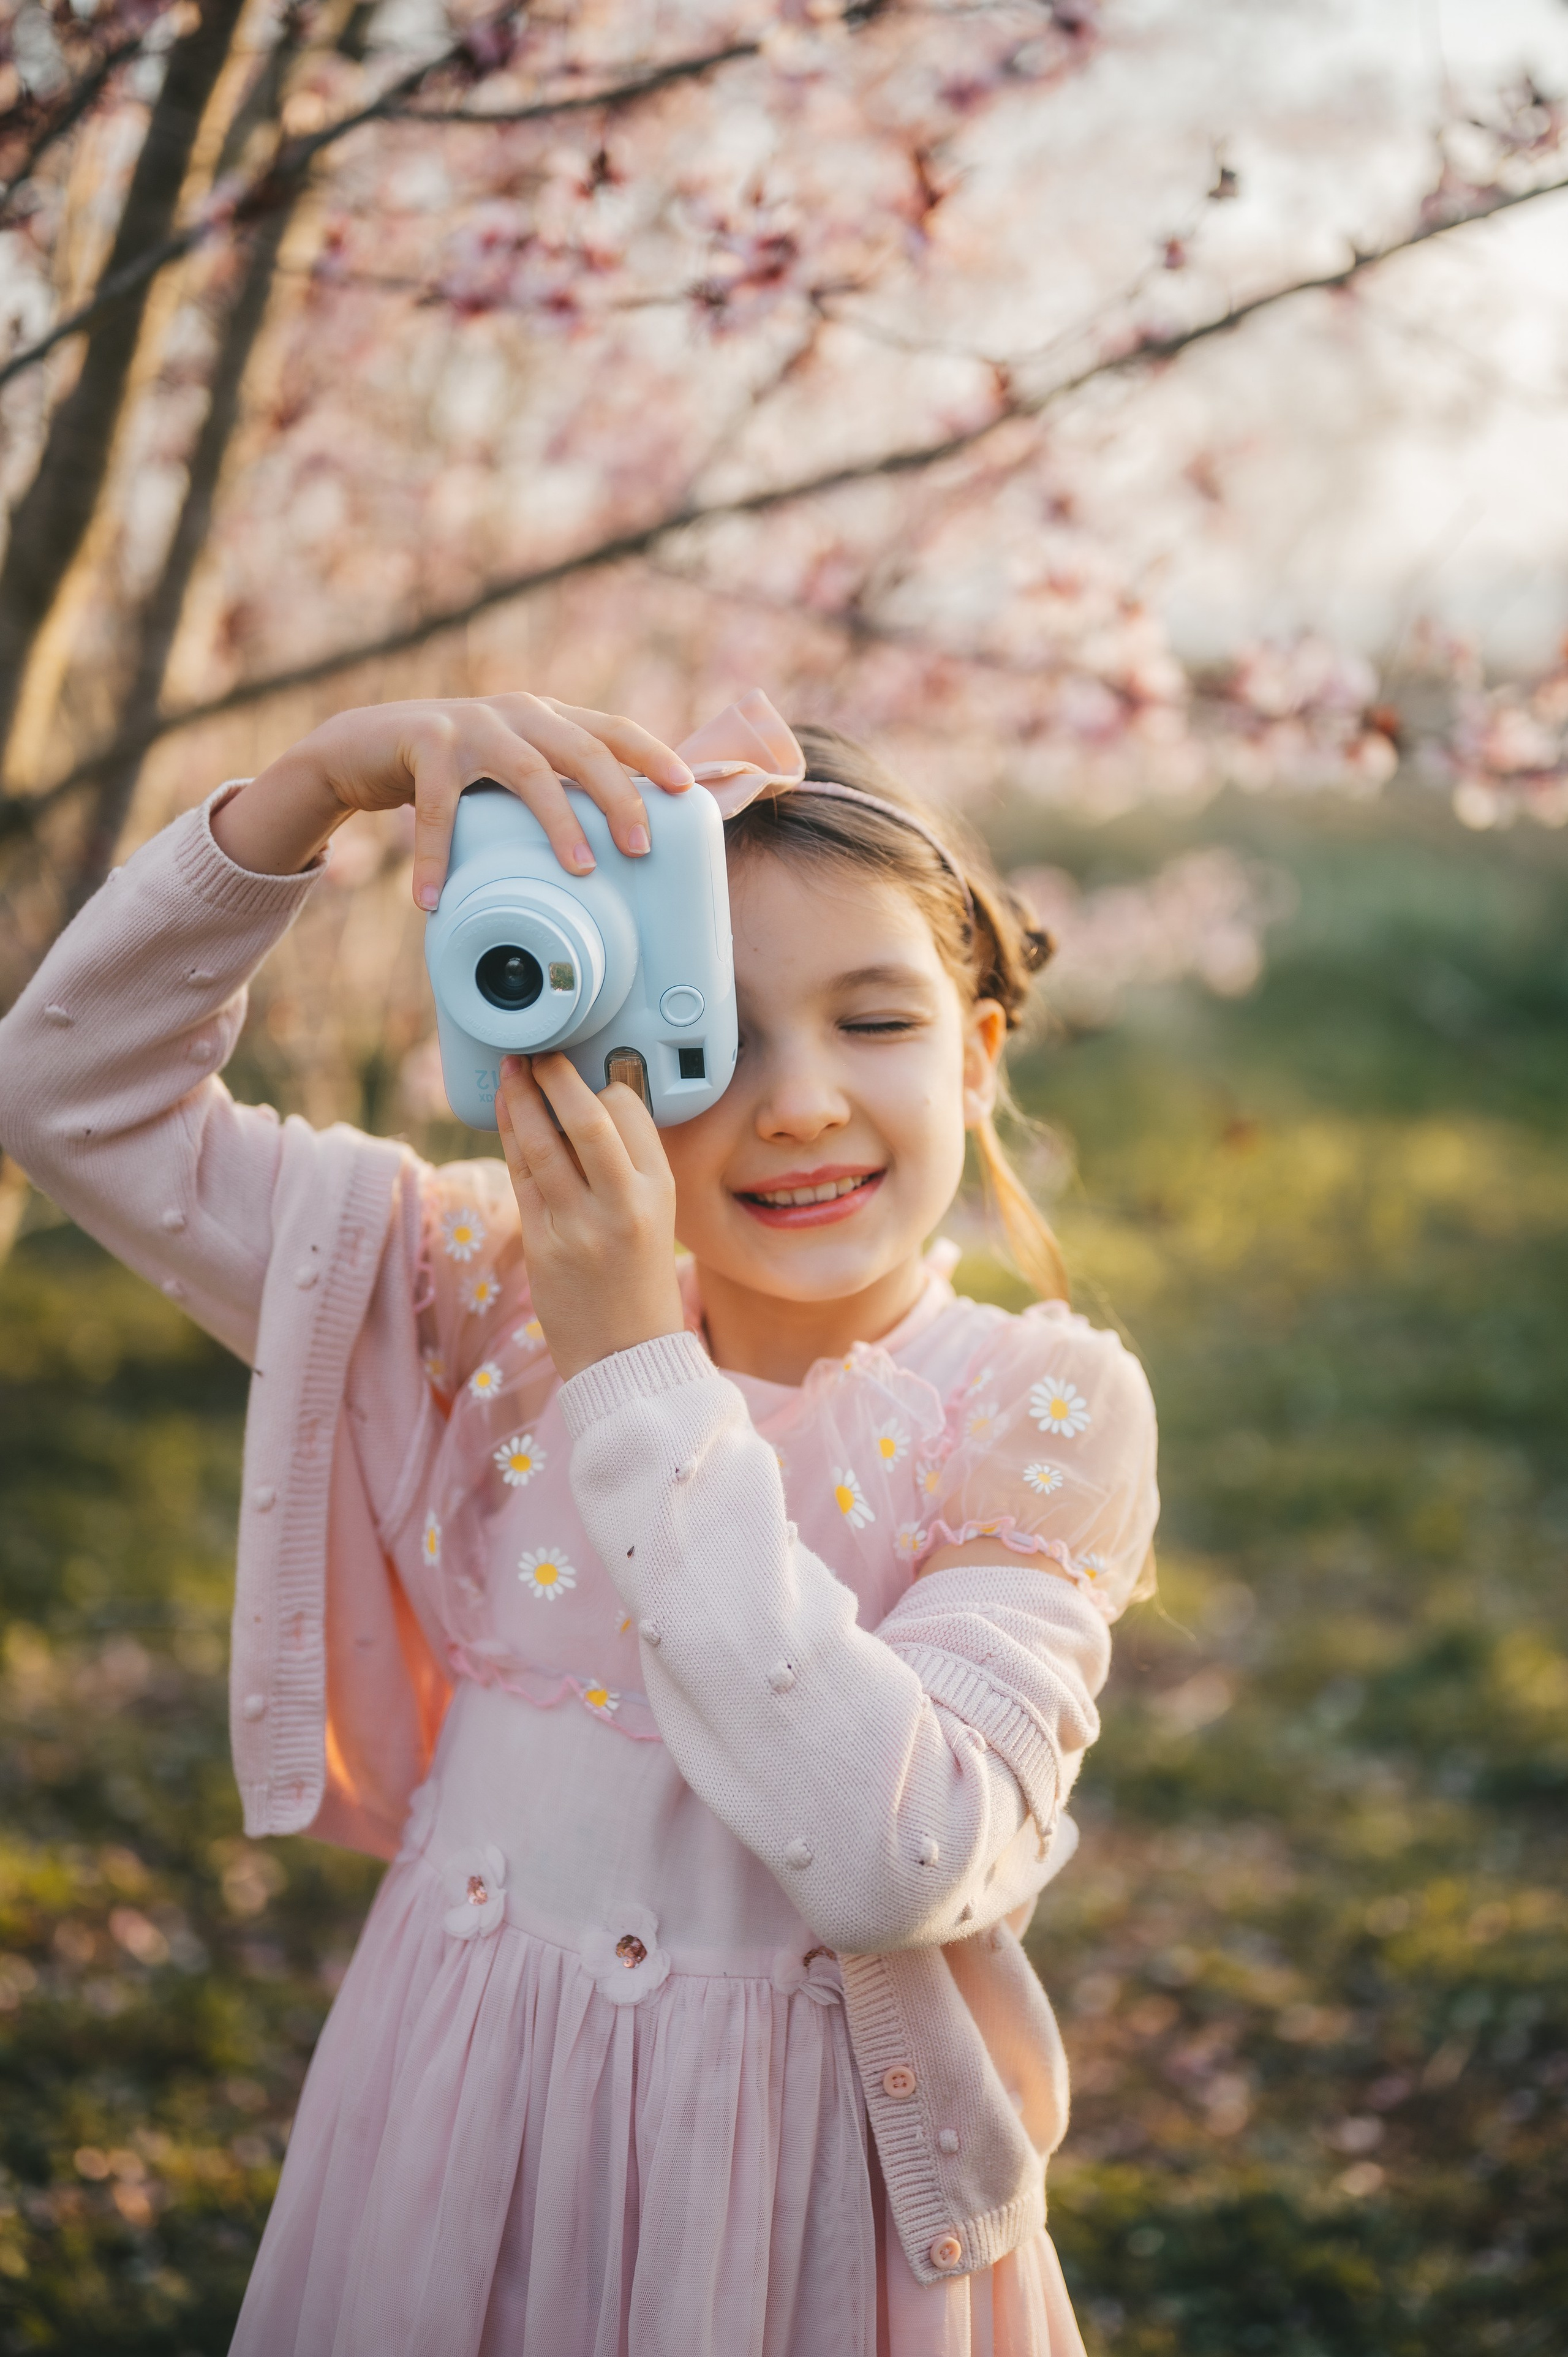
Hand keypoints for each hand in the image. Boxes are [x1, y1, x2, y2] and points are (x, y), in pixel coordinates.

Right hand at [212, 694, 694, 900]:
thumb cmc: (454, 769)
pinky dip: (438, 855)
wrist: (367, 744)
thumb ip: (555, 785)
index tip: (686, 788)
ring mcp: (471, 725)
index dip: (653, 754)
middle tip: (640, 846)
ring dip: (558, 823)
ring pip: (528, 772)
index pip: (613, 729)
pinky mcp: (425, 744)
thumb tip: (614, 834)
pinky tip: (434, 896)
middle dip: (620, 798)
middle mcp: (517, 713)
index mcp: (546, 718)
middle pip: (583, 750)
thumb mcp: (512, 768)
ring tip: (578, 869)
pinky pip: (439, 808)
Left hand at [495, 1052, 684, 1381]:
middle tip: (541, 1052)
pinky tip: (506, 1114)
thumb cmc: (639, 1282)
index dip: (603, 1085)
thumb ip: (628, 1166)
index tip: (586, 1071)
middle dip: (558, 1077)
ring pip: (544, 1144)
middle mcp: (624, 1204)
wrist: (625, 1355)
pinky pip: (521, 1176)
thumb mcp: (655, 1217)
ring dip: (523, 1099)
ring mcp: (580, 1225)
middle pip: (587, 1119)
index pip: (630, 1115)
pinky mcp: (543, 1244)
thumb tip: (593, 1106)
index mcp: (661, 1192)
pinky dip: (511, 1138)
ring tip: (512, 1070)